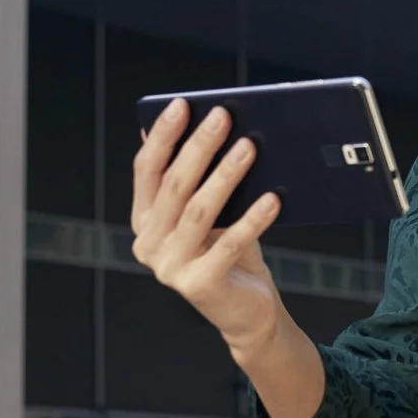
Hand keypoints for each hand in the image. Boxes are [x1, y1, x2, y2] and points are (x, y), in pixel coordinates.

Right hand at [131, 99, 286, 357]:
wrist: (247, 312)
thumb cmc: (229, 252)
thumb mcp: (210, 213)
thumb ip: (195, 178)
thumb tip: (197, 123)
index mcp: (144, 220)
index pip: (147, 170)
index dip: (163, 136)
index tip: (183, 105)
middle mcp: (148, 244)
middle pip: (174, 186)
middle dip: (200, 147)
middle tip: (224, 116)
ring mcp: (170, 268)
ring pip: (199, 211)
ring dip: (226, 175)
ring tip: (250, 146)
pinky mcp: (199, 286)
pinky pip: (229, 243)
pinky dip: (253, 219)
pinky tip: (274, 198)